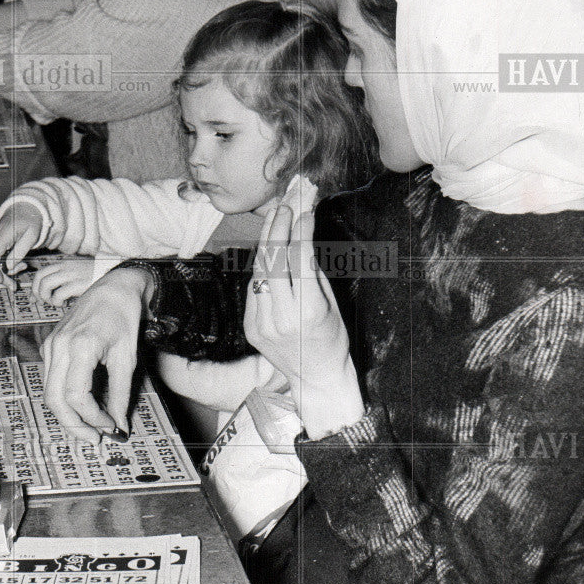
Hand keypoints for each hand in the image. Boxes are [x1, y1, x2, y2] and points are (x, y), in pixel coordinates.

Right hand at [0, 203, 43, 287]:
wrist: (28, 208)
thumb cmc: (31, 221)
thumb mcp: (31, 236)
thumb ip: (20, 251)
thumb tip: (8, 267)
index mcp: (3, 235)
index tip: (1, 281)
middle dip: (3, 274)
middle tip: (14, 286)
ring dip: (9, 268)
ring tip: (25, 266)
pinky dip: (8, 262)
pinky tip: (21, 262)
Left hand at [31, 258, 94, 306]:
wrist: (113, 273)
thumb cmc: (96, 276)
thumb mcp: (78, 272)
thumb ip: (65, 279)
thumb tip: (52, 293)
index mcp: (64, 264)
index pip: (41, 273)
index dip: (35, 287)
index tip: (36, 298)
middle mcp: (65, 268)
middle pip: (40, 278)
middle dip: (38, 293)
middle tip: (44, 302)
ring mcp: (71, 275)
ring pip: (46, 285)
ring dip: (47, 297)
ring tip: (56, 302)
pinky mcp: (77, 284)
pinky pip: (58, 294)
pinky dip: (57, 301)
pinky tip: (65, 303)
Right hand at [40, 267, 153, 442]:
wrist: (113, 288)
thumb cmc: (124, 318)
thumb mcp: (128, 357)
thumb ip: (121, 393)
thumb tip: (119, 425)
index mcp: (81, 346)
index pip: (76, 395)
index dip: (92, 417)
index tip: (110, 427)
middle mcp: (59, 346)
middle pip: (54, 399)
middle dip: (74, 424)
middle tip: (95, 439)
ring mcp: (50, 345)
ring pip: (49, 392)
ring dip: (68, 414)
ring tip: (92, 426)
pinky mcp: (50, 345)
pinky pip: (52, 380)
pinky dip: (65, 398)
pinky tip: (85, 405)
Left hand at [243, 205, 363, 437]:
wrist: (316, 377)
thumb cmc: (333, 339)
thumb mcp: (331, 304)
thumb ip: (313, 272)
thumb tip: (302, 236)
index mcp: (308, 311)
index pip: (299, 258)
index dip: (301, 230)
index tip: (305, 210)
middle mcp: (281, 317)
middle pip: (273, 260)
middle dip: (278, 227)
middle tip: (284, 206)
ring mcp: (262, 323)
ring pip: (259, 271)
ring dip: (266, 241)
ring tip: (274, 218)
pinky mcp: (250, 327)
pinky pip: (253, 288)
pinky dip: (260, 266)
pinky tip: (268, 249)